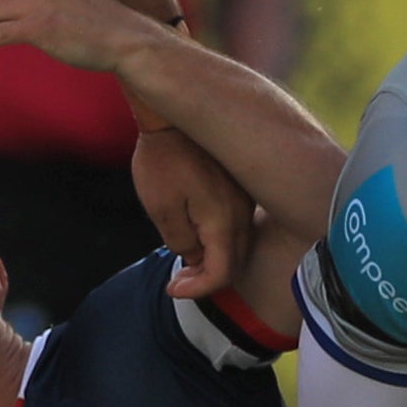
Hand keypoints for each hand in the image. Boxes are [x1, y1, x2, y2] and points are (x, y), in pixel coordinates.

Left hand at [129, 124, 245, 300]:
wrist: (172, 117)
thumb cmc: (162, 159)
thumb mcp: (160, 208)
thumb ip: (181, 241)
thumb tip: (194, 259)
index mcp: (223, 221)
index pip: (222, 273)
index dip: (198, 289)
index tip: (173, 288)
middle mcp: (242, 212)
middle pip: (235, 262)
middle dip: (206, 277)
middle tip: (178, 279)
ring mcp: (245, 199)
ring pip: (239, 244)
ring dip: (214, 258)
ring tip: (185, 258)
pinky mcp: (241, 187)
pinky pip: (238, 223)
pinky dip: (220, 238)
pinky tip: (197, 231)